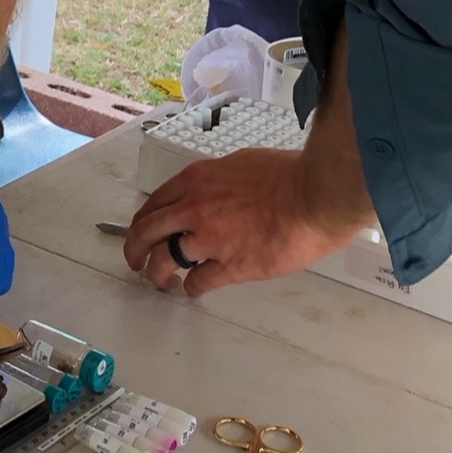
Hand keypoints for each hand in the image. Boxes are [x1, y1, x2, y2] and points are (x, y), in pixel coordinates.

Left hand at [123, 149, 363, 295]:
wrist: (317, 195)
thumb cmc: (289, 174)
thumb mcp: (241, 164)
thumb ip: (219, 180)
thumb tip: (215, 192)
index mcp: (196, 180)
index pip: (154, 203)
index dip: (143, 221)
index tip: (142, 231)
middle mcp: (194, 208)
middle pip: (147, 232)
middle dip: (134, 249)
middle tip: (135, 261)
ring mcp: (209, 239)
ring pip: (164, 261)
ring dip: (156, 274)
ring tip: (160, 281)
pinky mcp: (230, 265)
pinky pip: (198, 282)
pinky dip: (192, 288)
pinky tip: (194, 288)